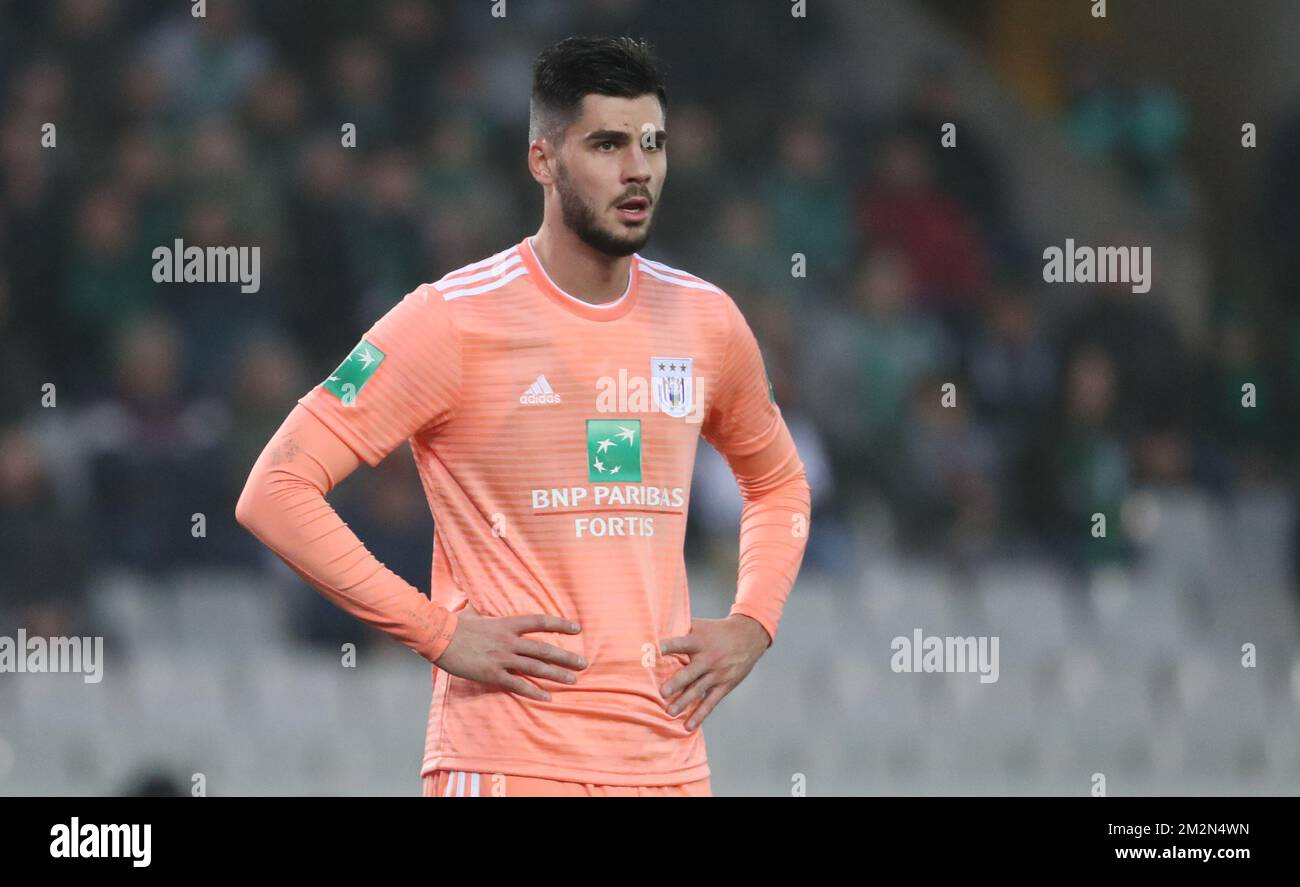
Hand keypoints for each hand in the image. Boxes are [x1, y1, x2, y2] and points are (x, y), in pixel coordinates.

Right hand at [433, 602, 586, 701]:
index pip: (540, 622)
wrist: (439, 636)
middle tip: (583, 663)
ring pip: (536, 668)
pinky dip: (534, 692)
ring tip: (572, 681)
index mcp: (507, 624)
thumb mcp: (475, 613)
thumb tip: (478, 604)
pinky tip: (547, 698)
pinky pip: (518, 684)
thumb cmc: (455, 624)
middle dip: (566, 657)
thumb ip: (484, 612)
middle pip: (544, 649)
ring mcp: (502, 658)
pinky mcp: (492, 674)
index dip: (560, 625)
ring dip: (556, 675)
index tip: (576, 629)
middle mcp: (509, 641)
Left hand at [658, 614, 770, 730]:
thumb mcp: (700, 626)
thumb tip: (653, 628)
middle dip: (676, 683)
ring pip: (698, 690)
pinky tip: (688, 726)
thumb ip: (680, 628)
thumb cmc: (717, 631)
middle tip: (661, 693)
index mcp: (699, 641)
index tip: (652, 652)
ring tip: (670, 712)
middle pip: (690, 672)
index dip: (666, 647)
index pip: (680, 643)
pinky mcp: (724, 686)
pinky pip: (710, 702)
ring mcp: (717, 674)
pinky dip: (700, 715)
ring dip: (684, 702)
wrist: (749, 636)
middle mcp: (708, 658)